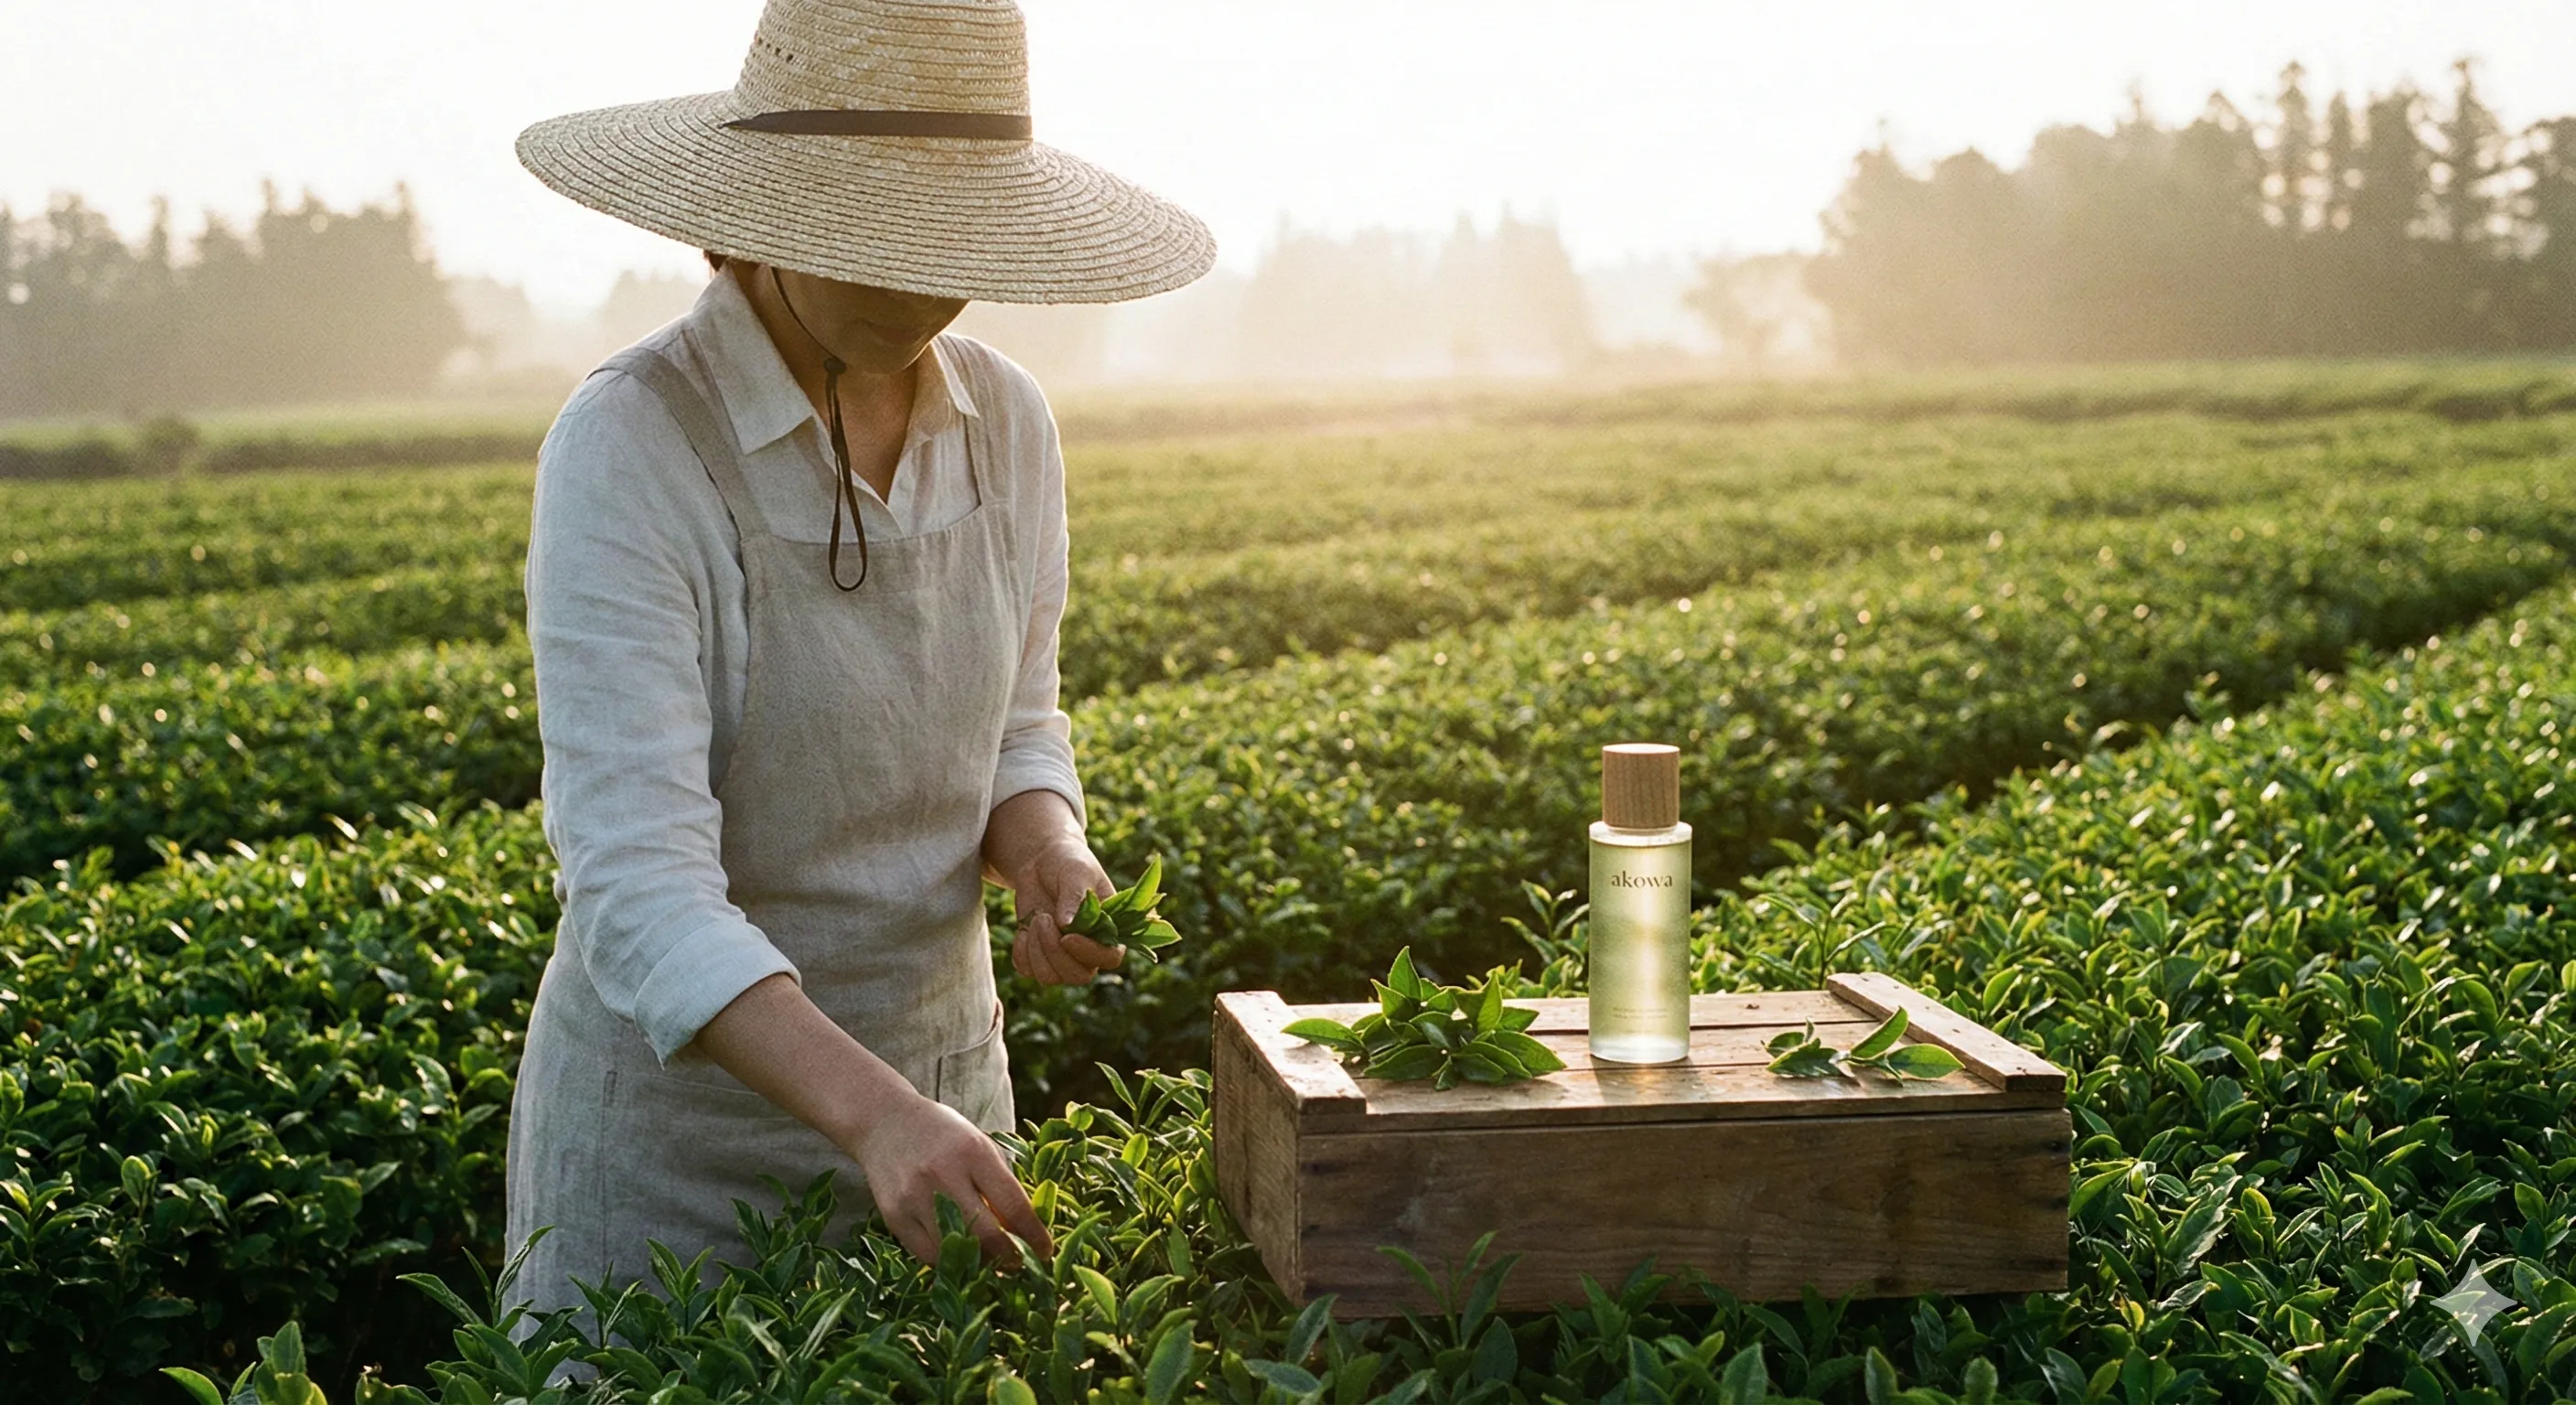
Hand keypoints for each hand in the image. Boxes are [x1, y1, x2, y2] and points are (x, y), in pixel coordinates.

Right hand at [849, 1089, 1052, 1265]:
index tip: (1045, 1251)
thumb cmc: (944, 1135)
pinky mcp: (894, 1216)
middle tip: (1020, 1264)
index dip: (1033, 1235)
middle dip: (1010, 1257)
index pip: (1013, 1205)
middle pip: (986, 1234)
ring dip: (980, 1263)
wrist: (884, 1123)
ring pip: (956, 1250)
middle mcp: (943, 1174)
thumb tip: (1024, 1231)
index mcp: (974, 1152)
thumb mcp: (979, 1145)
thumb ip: (1001, 1184)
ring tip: (992, 1262)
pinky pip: (928, 1255)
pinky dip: (949, 1261)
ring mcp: (915, 1197)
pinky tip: (959, 1256)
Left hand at [1008, 835, 1123, 984]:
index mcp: (1108, 930)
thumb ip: (1075, 897)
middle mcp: (1088, 950)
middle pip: (1078, 976)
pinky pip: (1027, 970)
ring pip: (1050, 978)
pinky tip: (1024, 928)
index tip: (1067, 936)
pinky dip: (1021, 952)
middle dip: (1055, 953)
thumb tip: (1067, 924)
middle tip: (1043, 918)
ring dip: (1037, 951)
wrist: (1042, 862)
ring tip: (1036, 918)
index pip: (1109, 958)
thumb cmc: (1068, 864)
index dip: (1089, 953)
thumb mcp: (1076, 873)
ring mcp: (1062, 956)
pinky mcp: (1037, 955)